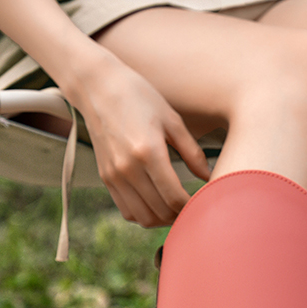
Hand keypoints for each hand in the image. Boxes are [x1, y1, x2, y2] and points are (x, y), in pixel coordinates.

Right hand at [64, 50, 210, 227]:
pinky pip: (127, 211)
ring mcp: (115, 175)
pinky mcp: (106, 178)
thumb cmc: (139, 97)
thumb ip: (192, 152)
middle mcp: (128, 168)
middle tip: (195, 209)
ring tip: (178, 210)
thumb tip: (209, 177)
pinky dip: (145, 215)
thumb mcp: (172, 120)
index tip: (204, 204)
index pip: (174, 197)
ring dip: (164, 220)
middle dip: (181, 216)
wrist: (97, 87)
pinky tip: (158, 205)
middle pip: (160, 212)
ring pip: (144, 218)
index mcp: (148, 152)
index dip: (192, 207)